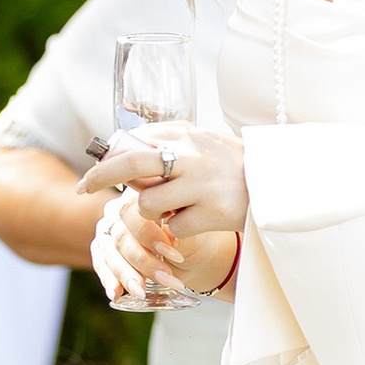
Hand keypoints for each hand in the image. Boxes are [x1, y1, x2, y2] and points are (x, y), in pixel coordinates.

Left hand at [80, 128, 246, 295]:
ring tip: (173, 208)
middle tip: (85, 188)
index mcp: (189, 136)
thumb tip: (121, 145)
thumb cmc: (234, 164)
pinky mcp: (215, 213)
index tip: (93, 172)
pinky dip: (178, 228)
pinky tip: (196, 220)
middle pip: (132, 164)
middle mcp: (195, 157)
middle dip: (102, 176)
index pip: (136, 141)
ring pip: (150, 203)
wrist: (280, 184)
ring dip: (153, 211)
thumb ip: (169, 140)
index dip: (108, 158)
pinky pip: (175, 227)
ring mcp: (204, 186)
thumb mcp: (203, 141)